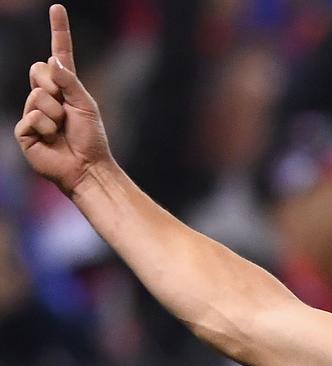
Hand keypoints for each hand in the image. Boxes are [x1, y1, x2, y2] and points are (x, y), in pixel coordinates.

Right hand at [13, 4, 110, 194]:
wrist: (88, 167)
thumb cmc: (91, 138)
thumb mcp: (85, 105)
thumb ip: (70, 81)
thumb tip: (52, 60)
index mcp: (64, 87)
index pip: (58, 54)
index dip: (58, 31)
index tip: (57, 8)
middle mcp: (45, 96)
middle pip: (38, 69)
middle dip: (54, 86)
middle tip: (65, 108)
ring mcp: (32, 112)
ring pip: (37, 95)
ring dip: (54, 113)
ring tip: (62, 129)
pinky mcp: (24, 130)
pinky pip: (31, 117)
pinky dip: (45, 127)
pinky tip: (52, 139)